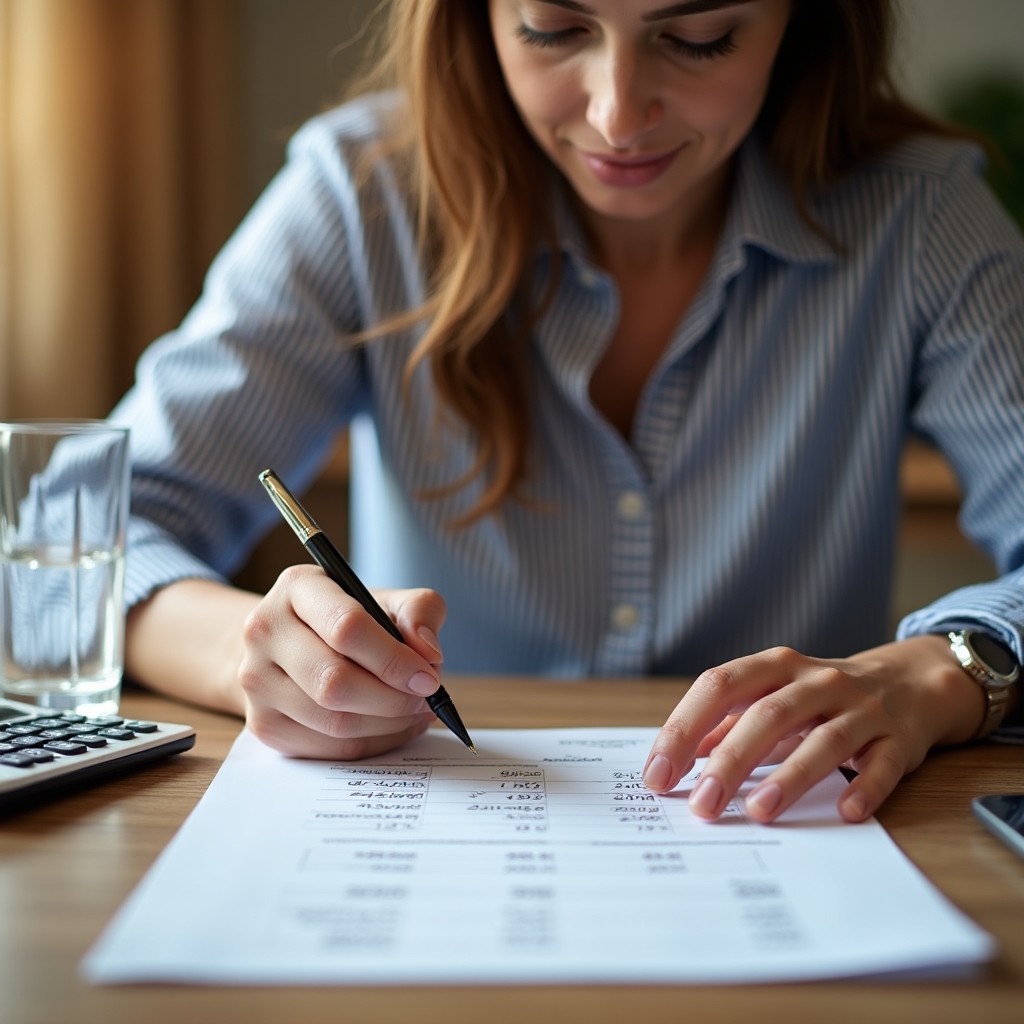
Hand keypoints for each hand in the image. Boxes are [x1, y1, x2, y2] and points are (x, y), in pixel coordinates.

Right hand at [239, 565, 445, 758]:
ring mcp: (256, 681)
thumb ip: (419, 612)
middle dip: (393, 698)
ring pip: (333, 721)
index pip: (347, 627)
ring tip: (415, 712)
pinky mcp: (262, 723)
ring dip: (387, 725)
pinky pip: (327, 748)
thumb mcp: (385, 599)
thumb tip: (429, 654)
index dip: (394, 659)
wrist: (289, 642)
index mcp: (298, 588)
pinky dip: (371, 744)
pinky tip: (392, 727)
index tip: (428, 676)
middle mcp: (266, 631)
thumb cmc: (345, 619)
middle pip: (335, 682)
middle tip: (425, 698)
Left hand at [642, 635, 985, 822]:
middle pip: (767, 715)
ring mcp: (860, 709)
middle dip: (730, 761)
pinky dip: (865, 787)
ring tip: (758, 811)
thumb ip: (727, 721)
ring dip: (790, 777)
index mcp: (774, 666)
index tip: (658, 774)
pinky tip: (844, 811)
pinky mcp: (897, 739)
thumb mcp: (771, 695)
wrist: (909, 681)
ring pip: (824, 740)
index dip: (684, 728)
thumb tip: (677, 755)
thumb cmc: (821, 697)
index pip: (719, 686)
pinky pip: (882, 764)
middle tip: (701, 807)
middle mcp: (816, 681)